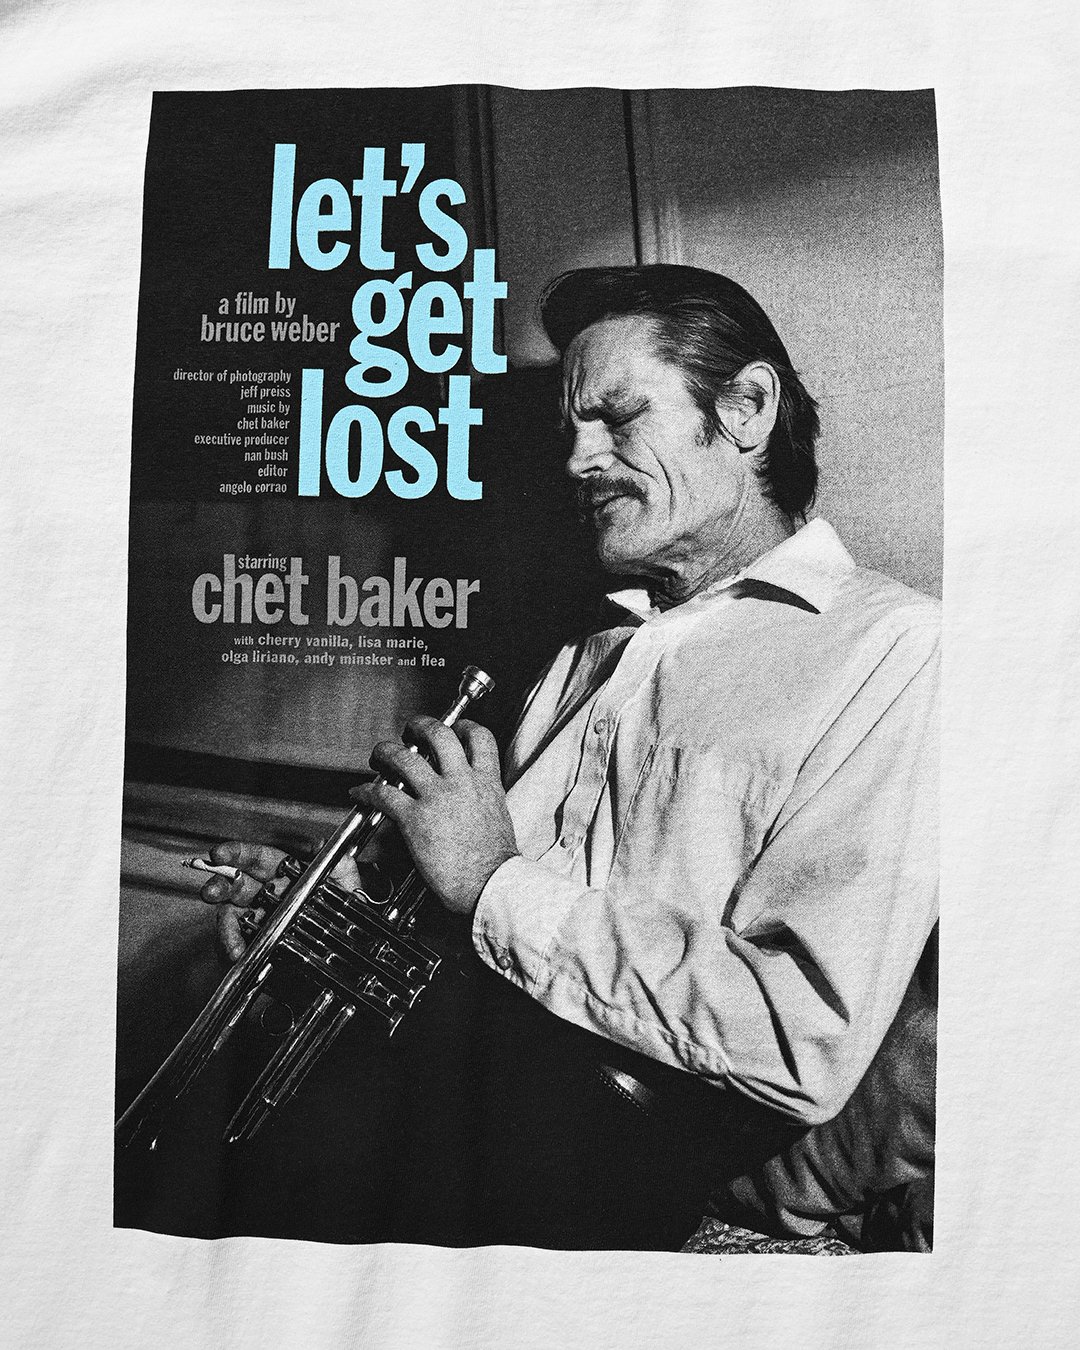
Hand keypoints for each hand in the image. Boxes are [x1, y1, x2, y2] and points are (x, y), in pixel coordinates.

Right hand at [198, 839, 364, 962]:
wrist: (344, 963)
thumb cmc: (344, 923)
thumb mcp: (349, 894)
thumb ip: (341, 868)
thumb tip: (322, 845)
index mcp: (286, 877)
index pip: (258, 859)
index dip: (238, 854)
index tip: (221, 853)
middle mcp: (267, 896)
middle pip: (236, 885)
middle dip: (219, 885)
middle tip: (211, 890)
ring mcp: (257, 922)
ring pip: (230, 917)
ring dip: (225, 927)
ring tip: (230, 941)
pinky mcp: (253, 946)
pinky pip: (236, 945)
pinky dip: (234, 950)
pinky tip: (239, 955)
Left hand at [350, 716, 518, 914]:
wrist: (490, 885)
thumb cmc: (495, 863)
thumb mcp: (498, 818)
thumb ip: (483, 800)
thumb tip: (471, 802)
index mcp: (487, 783)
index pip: (479, 738)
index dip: (463, 727)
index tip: (454, 728)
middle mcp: (462, 783)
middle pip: (438, 735)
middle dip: (420, 726)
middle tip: (410, 732)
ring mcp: (437, 798)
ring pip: (404, 758)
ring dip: (386, 752)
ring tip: (379, 755)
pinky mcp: (415, 819)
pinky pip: (383, 795)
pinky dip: (367, 792)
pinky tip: (360, 793)